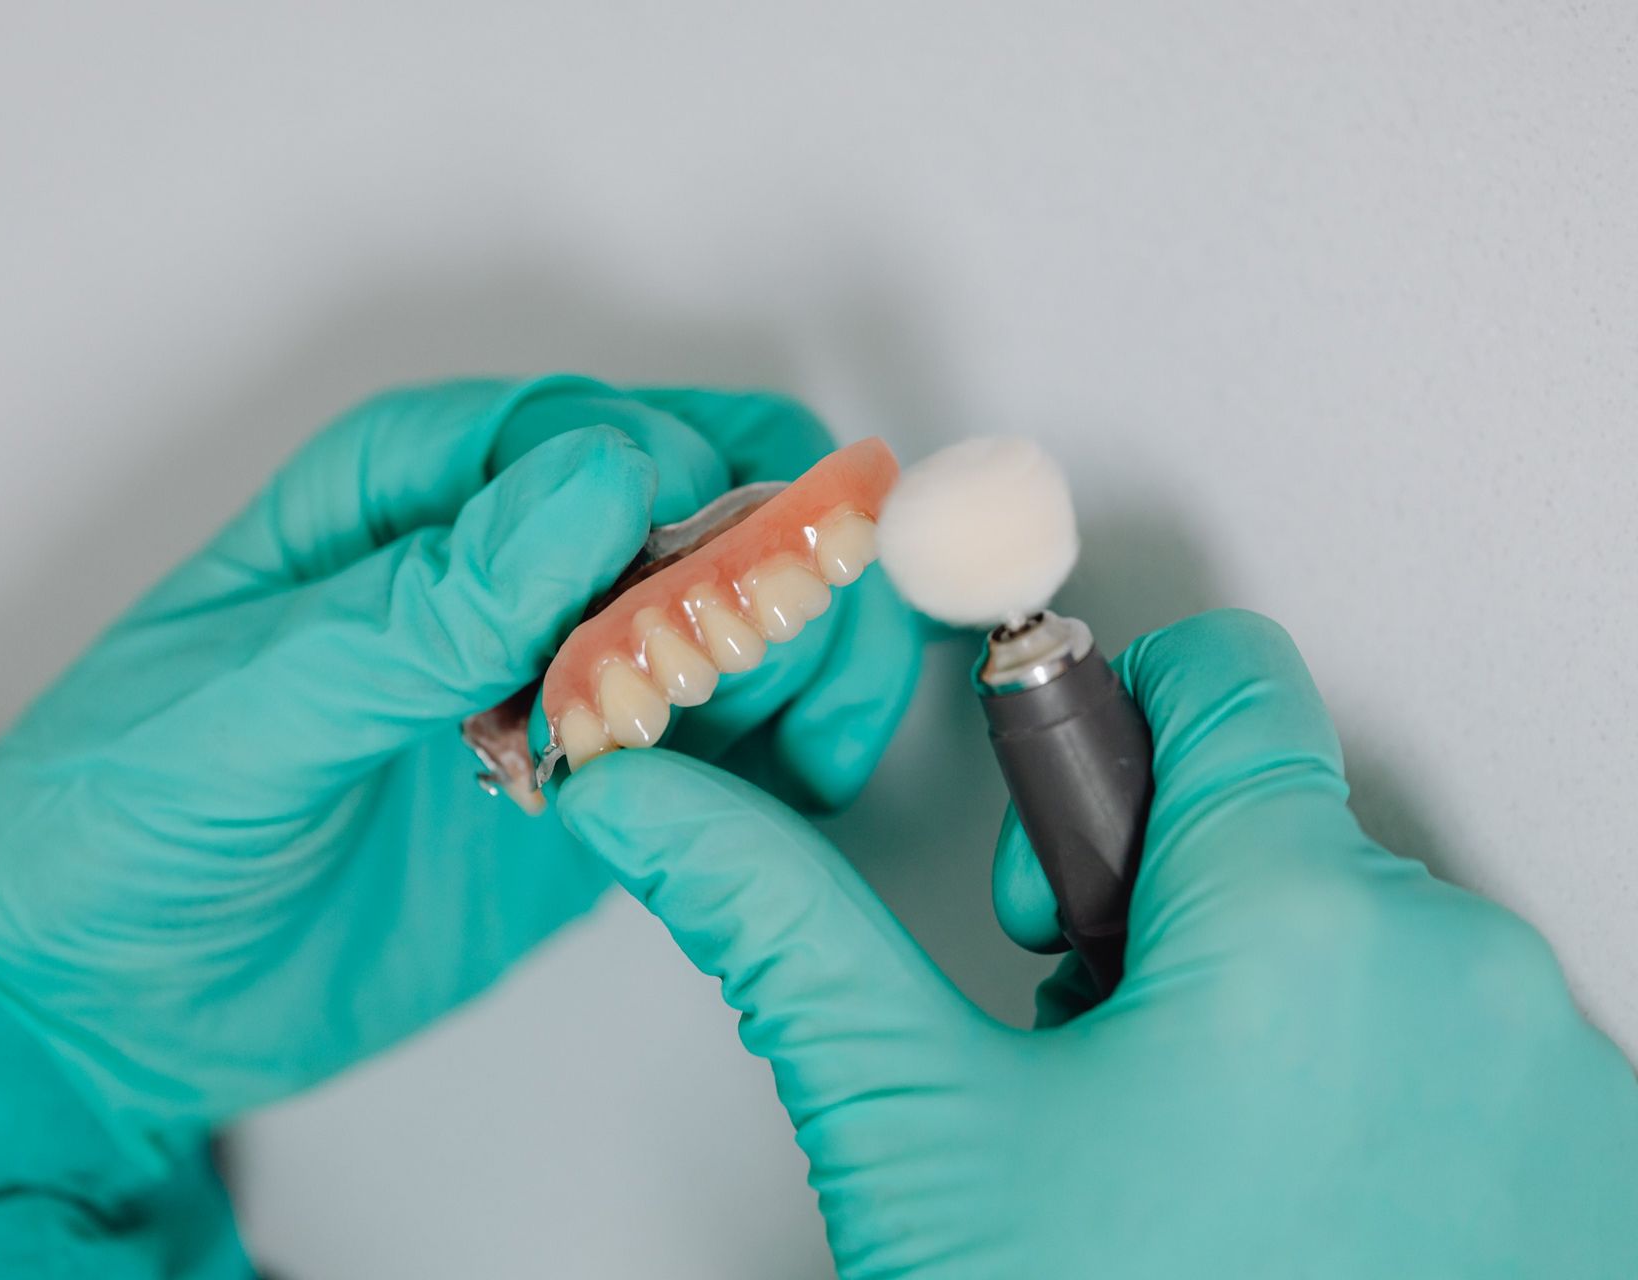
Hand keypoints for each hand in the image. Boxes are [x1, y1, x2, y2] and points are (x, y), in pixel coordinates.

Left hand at [0, 376, 920, 1150]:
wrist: (93, 1001)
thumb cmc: (114, 821)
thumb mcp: (248, 708)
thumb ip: (419, 607)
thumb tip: (599, 485)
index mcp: (414, 486)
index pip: (615, 436)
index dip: (693, 511)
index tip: (691, 630)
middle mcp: (506, 556)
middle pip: (719, 503)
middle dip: (778, 582)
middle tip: (748, 696)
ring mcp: (560, 669)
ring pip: (751, 615)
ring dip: (796, 669)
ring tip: (768, 767)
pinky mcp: (597, 782)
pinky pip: (736, 739)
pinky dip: (783, 760)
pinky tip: (762, 811)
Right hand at [560, 610, 1637, 1277]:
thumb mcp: (915, 1128)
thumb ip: (778, 919)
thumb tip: (650, 802)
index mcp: (1301, 921)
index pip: (1226, 675)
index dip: (1108, 731)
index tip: (1061, 843)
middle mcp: (1467, 974)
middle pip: (1281, 827)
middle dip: (1164, 908)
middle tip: (1096, 1050)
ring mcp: (1558, 1084)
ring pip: (1365, 947)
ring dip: (1260, 1010)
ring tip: (1186, 1154)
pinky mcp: (1596, 1169)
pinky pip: (1458, 1050)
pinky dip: (1365, 1091)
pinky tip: (1285, 1204)